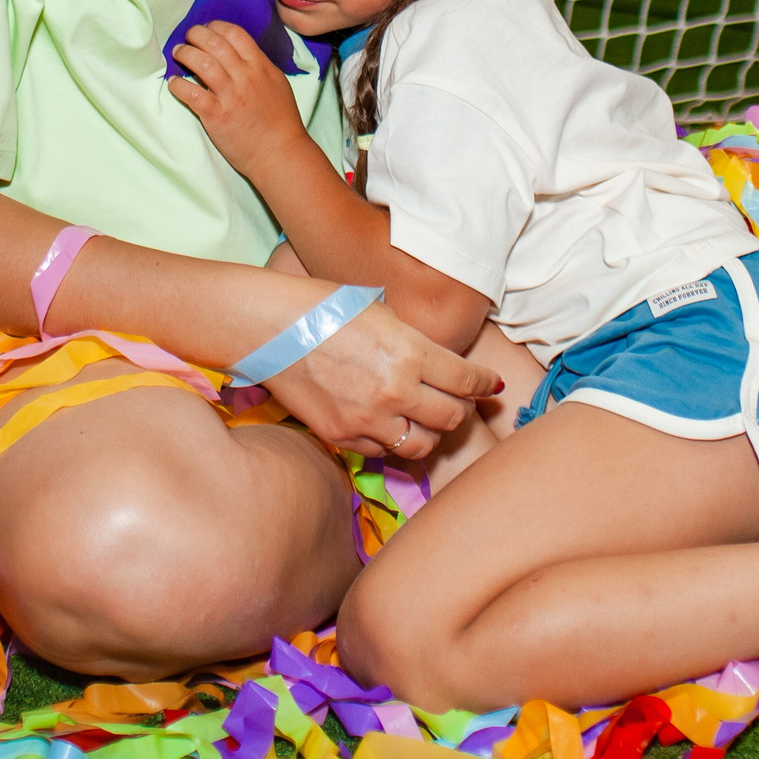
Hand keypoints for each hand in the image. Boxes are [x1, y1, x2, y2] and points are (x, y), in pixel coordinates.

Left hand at [168, 22, 310, 175]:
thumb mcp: (277, 83)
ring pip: (201, 63)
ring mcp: (230, 96)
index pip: (235, 33)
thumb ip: (258, 66)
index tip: (207, 30)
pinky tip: (175, 83)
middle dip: (196, 34)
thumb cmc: (281, 121)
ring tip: (179, 53)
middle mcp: (245, 76)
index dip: (216, 27)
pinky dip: (179, 85)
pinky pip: (192, 94)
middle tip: (188, 37)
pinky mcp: (217, 116)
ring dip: (185, 53)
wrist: (280, 154)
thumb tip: (239, 53)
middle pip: (214, 42)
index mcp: (260, 66)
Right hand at [258, 298, 502, 463]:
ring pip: (423, 445)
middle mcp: (396, 390)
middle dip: (461, 409)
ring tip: (424, 418)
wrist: (269, 327)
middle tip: (458, 401)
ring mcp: (368, 418)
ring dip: (430, 432)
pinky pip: (383, 451)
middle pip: (453, 418)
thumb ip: (416, 343)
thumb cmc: (324, 306)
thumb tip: (443, 365)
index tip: (489, 387)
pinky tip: (388, 423)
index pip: (467, 380)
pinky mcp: (343, 435)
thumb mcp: (382, 313)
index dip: (484, 385)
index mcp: (410, 352)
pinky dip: (392, 441)